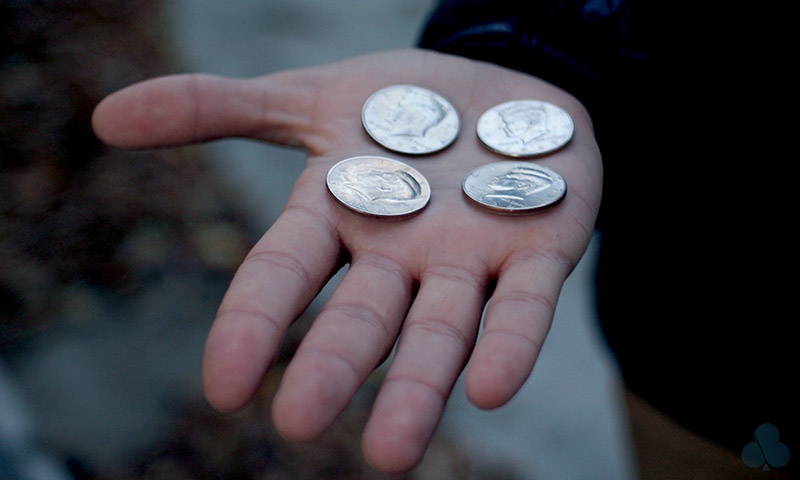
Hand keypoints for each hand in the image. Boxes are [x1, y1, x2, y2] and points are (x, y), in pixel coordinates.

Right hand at [92, 48, 601, 472]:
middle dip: (332, 366)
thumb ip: (219, 108)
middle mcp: (399, 257)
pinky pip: (524, 306)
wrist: (509, 91)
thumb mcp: (313, 97)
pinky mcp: (540, 252)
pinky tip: (490, 389)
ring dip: (417, 389)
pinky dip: (509, 344)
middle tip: (298, 425)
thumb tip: (106, 118)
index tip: (223, 387)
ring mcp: (470, 260)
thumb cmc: (407, 107)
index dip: (253, 324)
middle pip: (360, 319)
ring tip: (391, 454)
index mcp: (340, 219)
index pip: (284, 275)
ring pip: (440, 334)